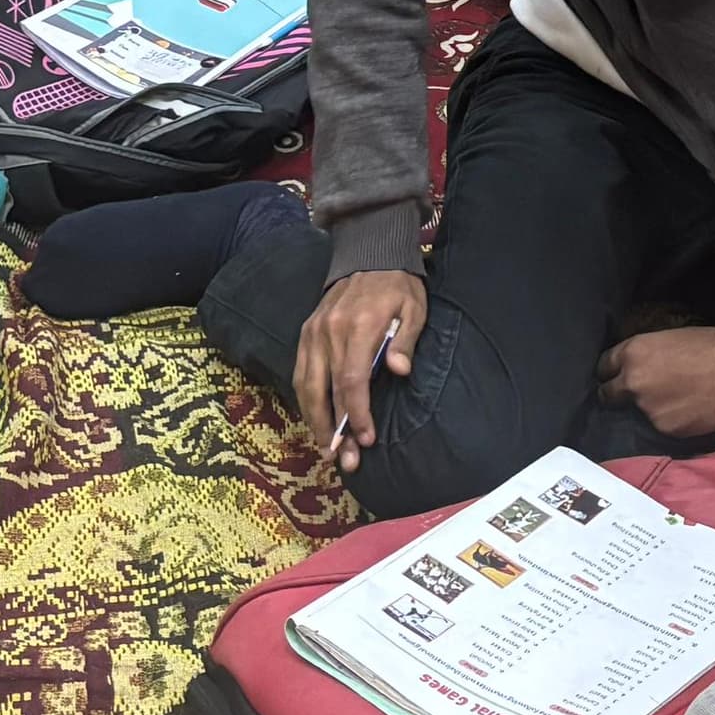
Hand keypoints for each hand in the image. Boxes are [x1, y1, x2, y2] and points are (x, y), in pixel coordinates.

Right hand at [298, 268, 427, 463]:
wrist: (368, 253)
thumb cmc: (397, 285)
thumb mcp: (414, 308)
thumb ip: (405, 341)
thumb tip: (400, 372)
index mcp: (358, 327)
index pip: (352, 381)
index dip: (358, 415)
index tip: (367, 440)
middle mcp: (329, 332)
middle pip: (325, 391)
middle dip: (334, 430)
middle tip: (344, 461)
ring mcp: (313, 332)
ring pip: (306, 385)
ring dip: (315, 420)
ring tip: (326, 450)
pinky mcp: (305, 332)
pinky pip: (300, 372)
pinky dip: (305, 399)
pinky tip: (315, 419)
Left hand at [597, 325, 714, 438]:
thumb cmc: (712, 346)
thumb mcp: (669, 339)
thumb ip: (644, 356)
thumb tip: (633, 367)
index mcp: (634, 353)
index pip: (603, 366)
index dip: (610, 371)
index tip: (615, 375)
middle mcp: (633, 382)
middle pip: (608, 395)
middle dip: (616, 394)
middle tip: (632, 393)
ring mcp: (647, 409)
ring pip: (637, 412)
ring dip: (648, 407)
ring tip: (674, 398)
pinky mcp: (664, 429)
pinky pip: (659, 425)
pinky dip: (668, 420)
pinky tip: (686, 409)